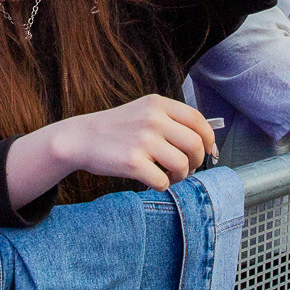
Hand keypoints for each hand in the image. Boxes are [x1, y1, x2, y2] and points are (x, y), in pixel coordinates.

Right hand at [54, 94, 215, 190]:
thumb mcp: (144, 111)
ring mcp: (142, 141)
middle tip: (188, 168)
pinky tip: (153, 180)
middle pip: (195, 144)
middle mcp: (152, 119)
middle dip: (197, 161)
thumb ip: (172, 121)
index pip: (198, 120)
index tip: (208, 151)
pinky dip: (163, 185)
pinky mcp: (132, 163)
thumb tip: (206, 144)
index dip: (209, 138)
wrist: (80, 138)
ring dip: (181, 176)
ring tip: (170, 175)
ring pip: (182, 165)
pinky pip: (163, 181)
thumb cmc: (117, 129)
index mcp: (158, 104)